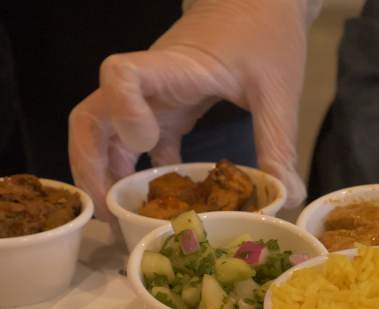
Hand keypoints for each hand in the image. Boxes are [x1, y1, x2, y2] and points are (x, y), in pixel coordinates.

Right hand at [69, 0, 309, 221]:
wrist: (262, 3)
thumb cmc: (265, 31)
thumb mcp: (278, 88)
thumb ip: (279, 142)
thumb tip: (288, 196)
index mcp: (172, 67)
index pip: (119, 76)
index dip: (120, 112)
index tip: (146, 144)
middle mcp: (151, 83)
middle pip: (93, 118)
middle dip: (90, 166)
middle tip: (106, 211)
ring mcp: (154, 97)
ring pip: (106, 133)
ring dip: (106, 174)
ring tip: (118, 216)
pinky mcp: (168, 109)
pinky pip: (138, 143)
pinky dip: (140, 172)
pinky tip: (154, 202)